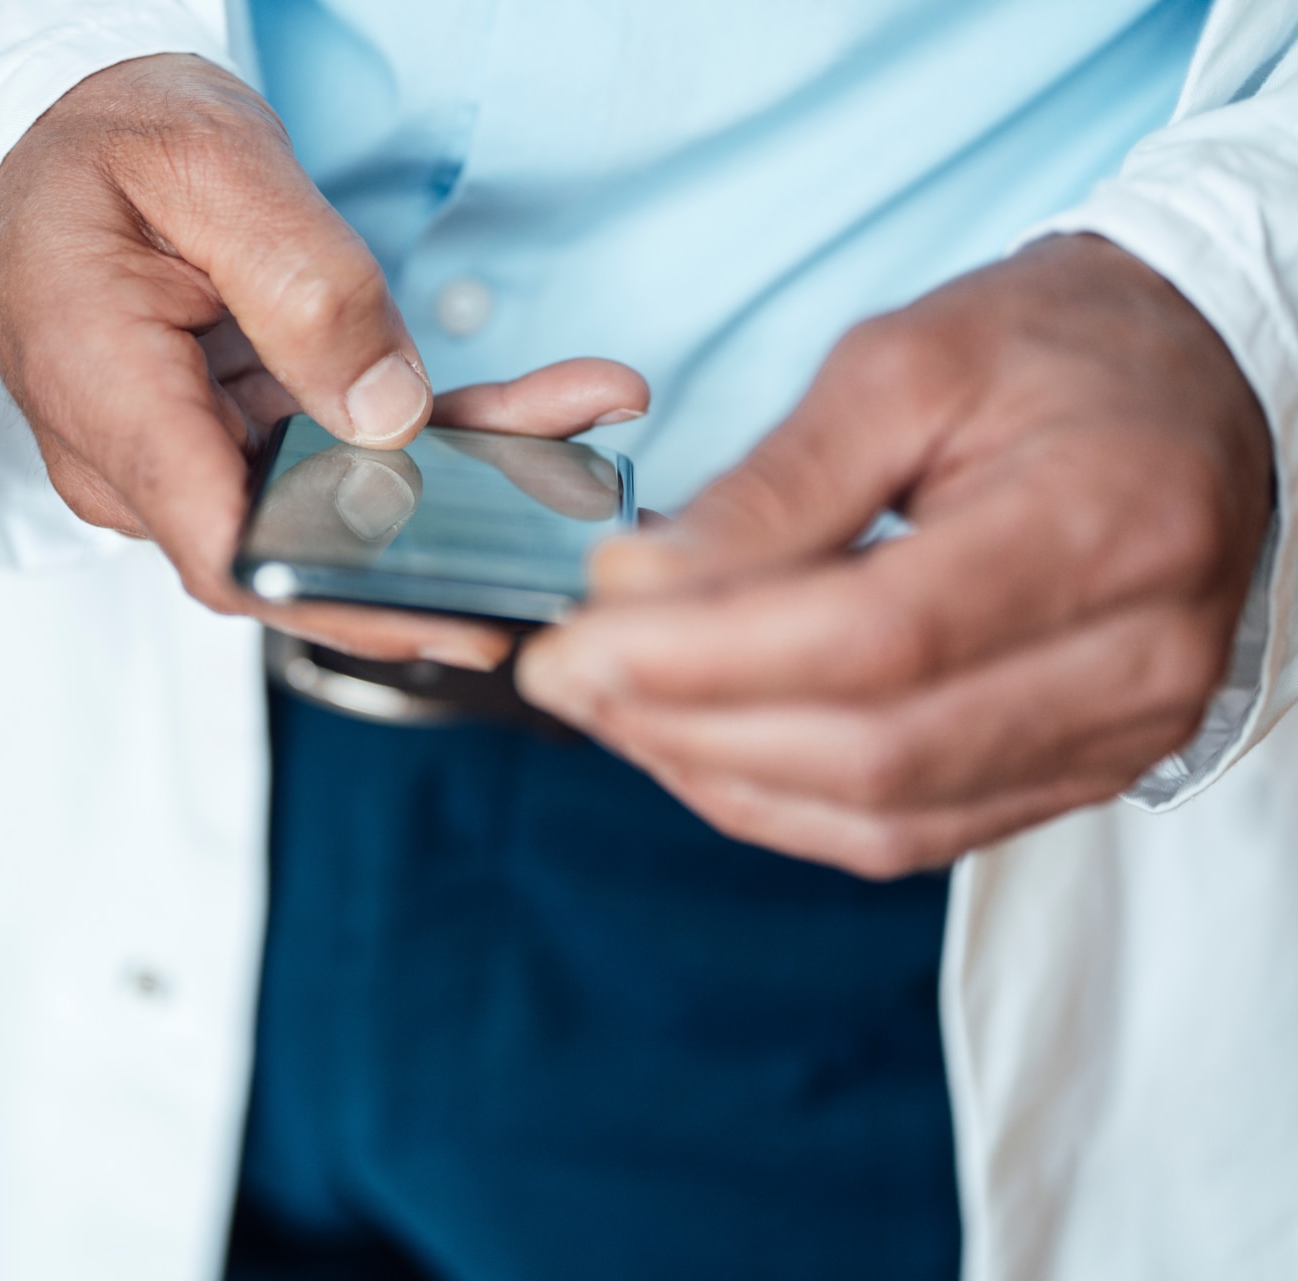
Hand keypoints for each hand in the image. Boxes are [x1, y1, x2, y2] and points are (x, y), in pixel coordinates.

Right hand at [0, 54, 645, 668]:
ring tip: (578, 416)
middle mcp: (139, 460)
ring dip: (462, 468)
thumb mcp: (207, 167)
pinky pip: (331, 454)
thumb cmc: (97, 141)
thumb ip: (303, 286)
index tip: (456, 611)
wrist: (44, 133)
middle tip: (572, 501)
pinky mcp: (228, 434)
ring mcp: (186, 454)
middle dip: (449, 527)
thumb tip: (390, 412)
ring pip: (335, 499)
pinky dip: (428, 433)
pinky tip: (525, 410)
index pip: (232, 555)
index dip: (349, 603)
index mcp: (110, 403)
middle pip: (305, 535)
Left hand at [518, 235, 1271, 876]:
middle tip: (566, 675)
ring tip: (611, 706)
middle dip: (688, 721)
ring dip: (719, 772)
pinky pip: (911, 834)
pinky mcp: (1083, 772)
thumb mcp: (902, 363)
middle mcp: (1138, 657)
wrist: (1187, 383)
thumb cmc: (1049, 348)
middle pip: (875, 746)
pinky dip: (782, 802)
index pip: (881, 634)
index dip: (710, 651)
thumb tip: (635, 584)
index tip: (583, 630)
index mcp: (1105, 521)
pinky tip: (695, 745)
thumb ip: (774, 486)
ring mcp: (1120, 734)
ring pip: (883, 813)